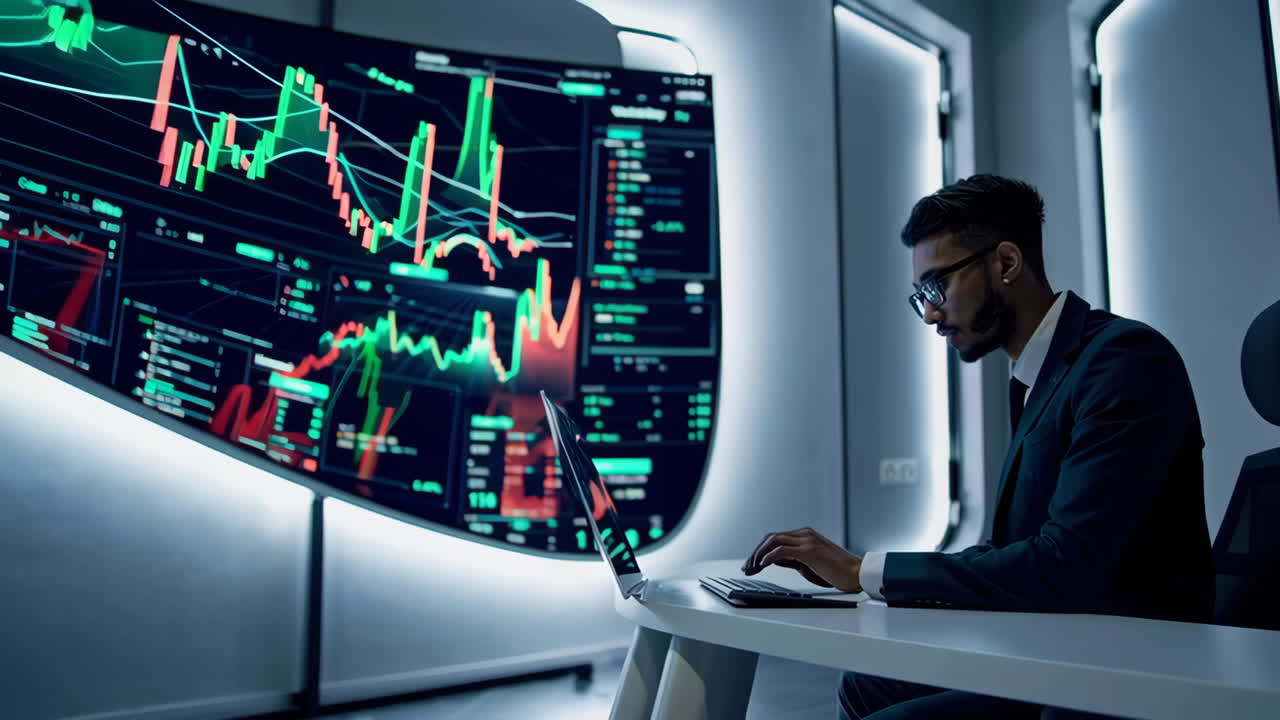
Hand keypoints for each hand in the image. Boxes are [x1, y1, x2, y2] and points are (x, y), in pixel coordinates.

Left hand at [741, 527, 862, 592]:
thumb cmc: (836, 571)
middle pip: (771, 538)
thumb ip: (792, 559)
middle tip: (746, 567)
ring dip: (759, 554)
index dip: (759, 551)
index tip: (750, 564)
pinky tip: (763, 564)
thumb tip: (774, 560)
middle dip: (755, 552)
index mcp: (804, 536)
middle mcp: (804, 534)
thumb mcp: (808, 564)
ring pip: (774, 540)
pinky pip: (783, 550)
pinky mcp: (810, 551)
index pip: (775, 539)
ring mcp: (807, 541)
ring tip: (752, 567)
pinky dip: (769, 556)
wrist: (857, 574)